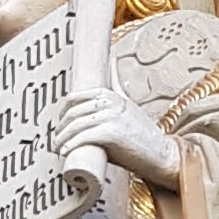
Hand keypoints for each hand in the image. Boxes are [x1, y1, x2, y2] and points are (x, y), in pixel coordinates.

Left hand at [55, 88, 183, 192]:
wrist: (162, 155)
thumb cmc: (142, 137)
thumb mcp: (128, 108)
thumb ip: (116, 91)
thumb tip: (111, 63)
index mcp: (113, 95)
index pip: (77, 96)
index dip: (63, 111)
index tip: (60, 125)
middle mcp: (112, 102)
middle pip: (74, 111)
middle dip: (61, 127)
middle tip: (57, 140)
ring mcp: (113, 116)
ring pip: (77, 124)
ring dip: (63, 138)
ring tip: (58, 148)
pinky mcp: (113, 132)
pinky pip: (84, 136)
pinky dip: (72, 144)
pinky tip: (65, 151)